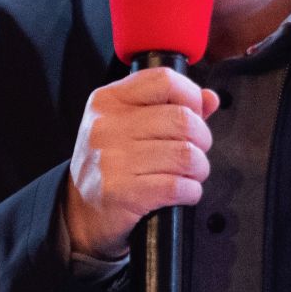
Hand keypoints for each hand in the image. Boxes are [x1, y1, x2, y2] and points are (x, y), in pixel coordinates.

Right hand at [64, 67, 220, 259]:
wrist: (80, 211)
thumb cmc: (112, 165)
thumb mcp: (128, 125)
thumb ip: (169, 106)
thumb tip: (210, 98)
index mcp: (108, 100)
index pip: (163, 80)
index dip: (190, 96)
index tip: (193, 114)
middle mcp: (107, 125)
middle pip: (182, 119)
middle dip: (201, 139)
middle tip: (194, 153)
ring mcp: (112, 159)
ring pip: (185, 154)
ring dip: (198, 168)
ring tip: (189, 174)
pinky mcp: (122, 192)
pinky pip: (178, 186)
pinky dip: (191, 191)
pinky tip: (182, 193)